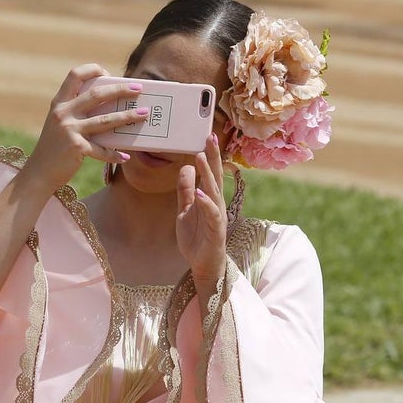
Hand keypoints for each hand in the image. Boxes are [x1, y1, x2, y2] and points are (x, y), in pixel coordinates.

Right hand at [23, 64, 146, 187]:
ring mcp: (69, 129)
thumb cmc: (55, 147)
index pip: (75, 75)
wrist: (39, 172)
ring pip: (105, 120)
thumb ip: (76, 112)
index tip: (109, 73)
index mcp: (60, 102)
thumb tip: (108, 106)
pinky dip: (114, 154)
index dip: (93, 70)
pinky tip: (125, 157)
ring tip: (144, 114)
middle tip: (139, 88)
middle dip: (120, 90)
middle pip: (97, 94)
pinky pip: (101, 149)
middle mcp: (63, 112)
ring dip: (127, 117)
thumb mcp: (60, 124)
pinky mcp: (76, 147)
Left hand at [176, 134, 227, 282]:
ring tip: (201, 157)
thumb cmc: (196, 238)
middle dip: (213, 157)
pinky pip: (211, 214)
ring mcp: (217, 217)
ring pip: (213, 192)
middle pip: (215, 177)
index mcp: (209, 198)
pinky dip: (206, 203)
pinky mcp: (215, 231)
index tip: (208, 137)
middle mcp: (216, 204)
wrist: (202, 265)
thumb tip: (185, 168)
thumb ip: (185, 191)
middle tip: (210, 137)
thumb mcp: (185, 211)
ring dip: (208, 174)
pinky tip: (200, 193)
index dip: (210, 155)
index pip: (210, 173)